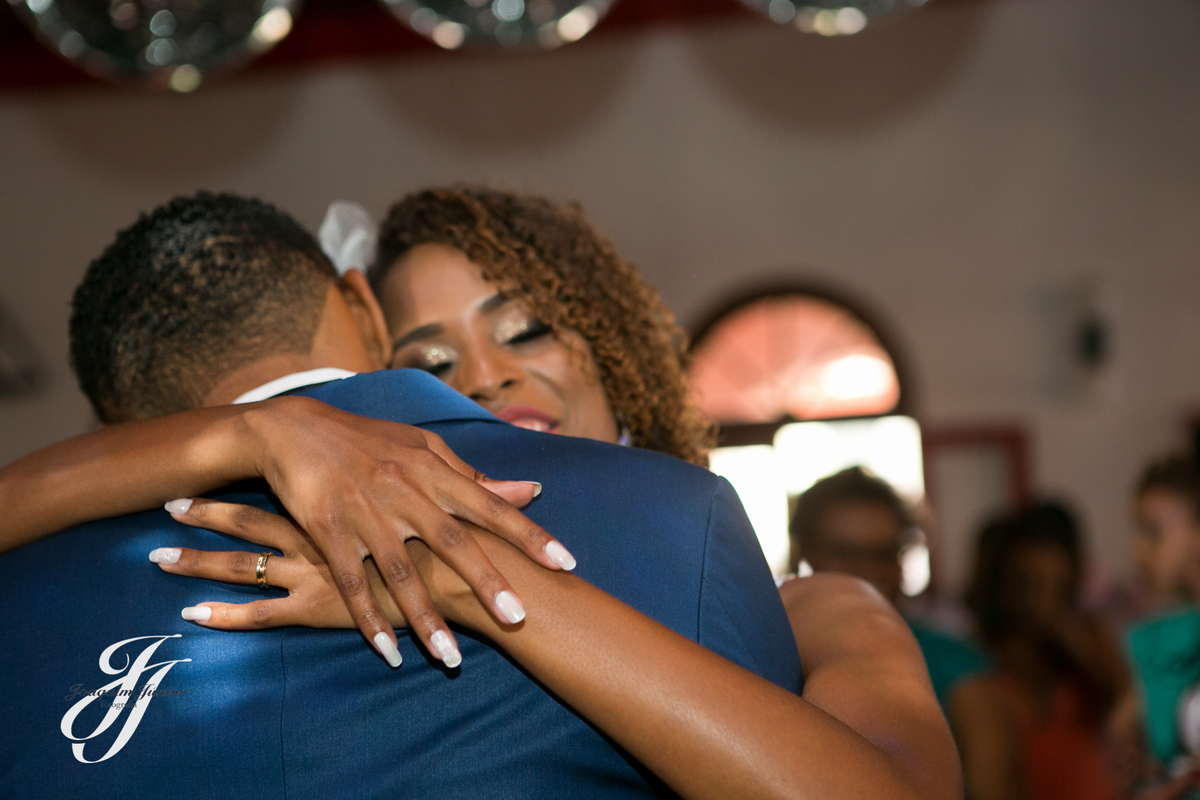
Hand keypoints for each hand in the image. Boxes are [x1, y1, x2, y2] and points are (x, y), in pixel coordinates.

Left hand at [154, 499, 441, 665]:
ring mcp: (308, 572)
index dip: (240, 490)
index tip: (204, 481)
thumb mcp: (428, 501)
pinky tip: (192, 615)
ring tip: (157, 559)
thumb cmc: (440, 540)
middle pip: (248, 525)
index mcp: (334, 509)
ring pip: (242, 566)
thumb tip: (421, 464)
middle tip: (166, 508)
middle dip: (204, 517)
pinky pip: (259, 613)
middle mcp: (313, 536)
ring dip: (197, 562)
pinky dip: (224, 615)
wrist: (450, 578)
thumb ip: (416, 484)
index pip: (273, 496)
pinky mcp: (313, 608)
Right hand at [168, 397, 574, 666]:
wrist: (294, 430)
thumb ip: (474, 477)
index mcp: (432, 470)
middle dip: (486, 581)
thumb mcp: (423, 448)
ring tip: (451, 659)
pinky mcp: (328, 531)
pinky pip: (352, 582)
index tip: (566, 562)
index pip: (490, 504)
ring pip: (402, 573)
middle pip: (453, 541)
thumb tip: (529, 491)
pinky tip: (389, 652)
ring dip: (426, 619)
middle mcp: (404, 491)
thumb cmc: (370, 442)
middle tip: (518, 618)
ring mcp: (365, 513)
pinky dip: (369, 619)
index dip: (529, 534)